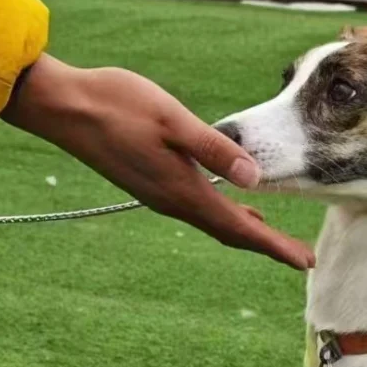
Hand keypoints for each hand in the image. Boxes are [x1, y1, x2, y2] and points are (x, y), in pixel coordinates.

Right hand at [1, 55, 313, 269]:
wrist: (62, 107)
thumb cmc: (117, 105)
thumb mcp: (174, 121)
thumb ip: (216, 151)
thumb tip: (256, 180)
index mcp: (186, 192)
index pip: (241, 229)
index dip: (276, 246)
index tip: (304, 261)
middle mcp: (176, 203)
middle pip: (232, 234)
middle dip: (269, 247)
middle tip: (300, 258)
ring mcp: (163, 196)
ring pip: (216, 223)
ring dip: (248, 233)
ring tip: (276, 240)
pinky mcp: (153, 185)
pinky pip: (200, 210)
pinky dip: (225, 215)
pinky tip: (235, 205)